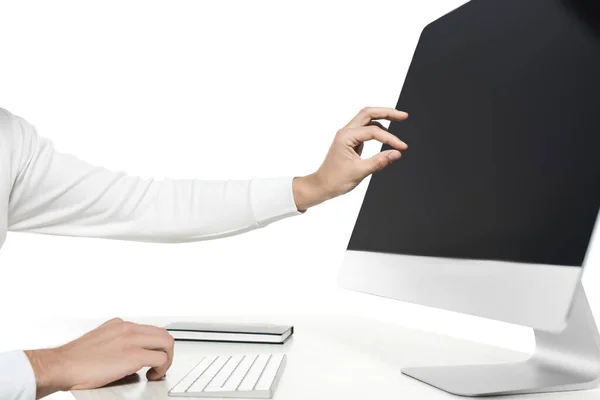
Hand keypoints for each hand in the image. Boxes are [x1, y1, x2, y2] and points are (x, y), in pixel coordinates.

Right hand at [24, 318, 173, 398]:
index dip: (154, 344)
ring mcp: (132, 340)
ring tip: (158, 371)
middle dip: (165, 350)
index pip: (149, 329)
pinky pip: (160, 358)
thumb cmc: (74, 359)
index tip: (152, 354)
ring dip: (167, 358)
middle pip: (161, 333)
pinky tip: (153, 375)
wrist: (61, 365)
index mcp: (119, 325)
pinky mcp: (134, 355)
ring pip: (166, 342)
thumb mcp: (98, 340)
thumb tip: (125, 355)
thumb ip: (115, 341)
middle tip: (160, 364)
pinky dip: (162, 368)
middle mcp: (128, 328)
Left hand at [293, 107, 407, 209]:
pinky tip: (386, 134)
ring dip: (383, 118)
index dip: (390, 138)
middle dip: (387, 112)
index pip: (373, 131)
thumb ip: (379, 161)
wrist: (322, 185)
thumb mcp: (360, 172)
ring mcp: (347, 135)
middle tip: (403, 115)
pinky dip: (377, 128)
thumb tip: (396, 154)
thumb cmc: (335, 180)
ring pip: (367, 119)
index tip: (401, 147)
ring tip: (398, 119)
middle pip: (368, 113)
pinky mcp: (350, 140)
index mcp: (346, 137)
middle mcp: (346, 132)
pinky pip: (365, 129)